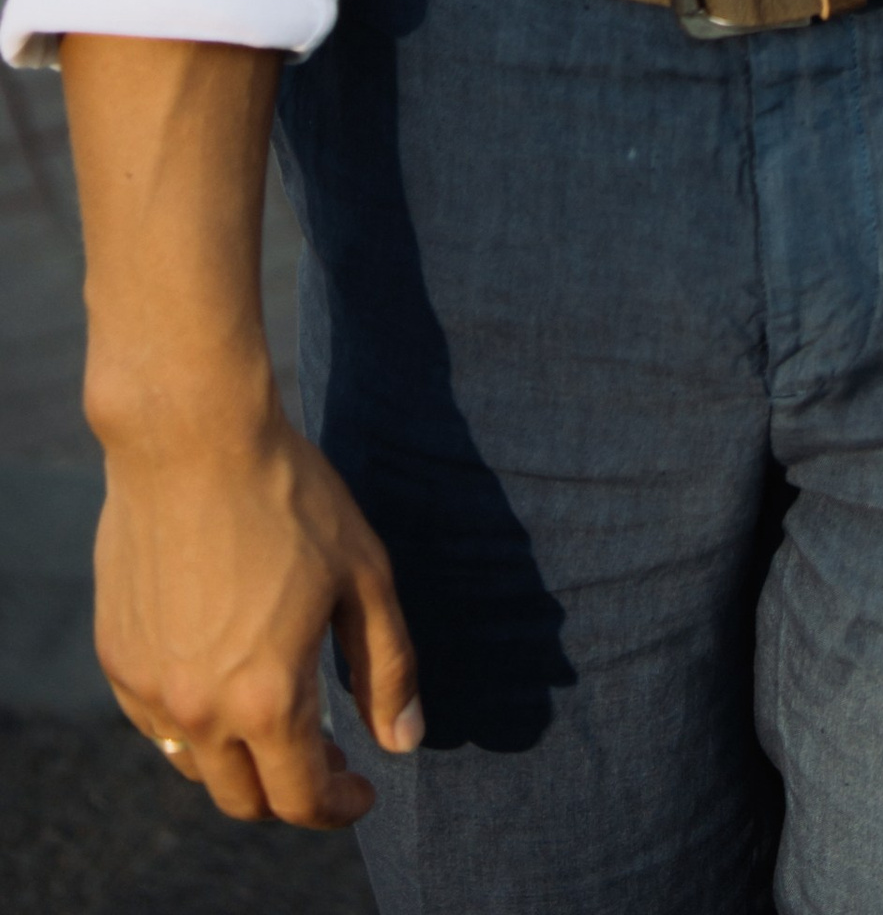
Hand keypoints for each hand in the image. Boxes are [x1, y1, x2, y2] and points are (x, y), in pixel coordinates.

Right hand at [94, 401, 418, 826]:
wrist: (192, 439)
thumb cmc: (289, 498)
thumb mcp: (363, 577)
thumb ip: (386, 669)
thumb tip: (403, 741)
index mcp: (267, 698)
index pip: (301, 798)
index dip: (339, 805)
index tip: (363, 789)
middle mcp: (199, 710)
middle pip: (244, 798)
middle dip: (292, 791)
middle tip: (328, 756)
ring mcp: (149, 689)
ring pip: (197, 765)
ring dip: (241, 760)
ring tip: (278, 718)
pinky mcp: (119, 658)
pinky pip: (157, 722)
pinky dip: (195, 722)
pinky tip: (225, 678)